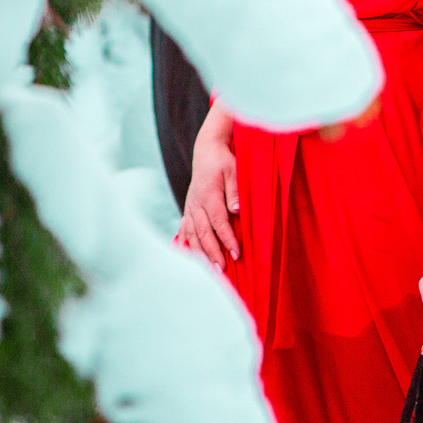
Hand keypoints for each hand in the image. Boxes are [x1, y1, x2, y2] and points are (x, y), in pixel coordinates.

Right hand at [179, 104, 239, 269]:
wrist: (207, 152)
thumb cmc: (224, 162)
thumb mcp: (234, 171)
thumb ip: (235, 191)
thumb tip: (237, 209)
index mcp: (209, 194)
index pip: (218, 221)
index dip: (227, 239)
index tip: (236, 254)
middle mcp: (196, 204)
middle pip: (204, 233)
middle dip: (213, 253)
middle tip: (223, 270)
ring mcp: (190, 208)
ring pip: (193, 235)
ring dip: (200, 254)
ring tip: (210, 270)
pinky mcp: (188, 210)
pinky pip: (185, 231)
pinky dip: (187, 245)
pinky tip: (190, 259)